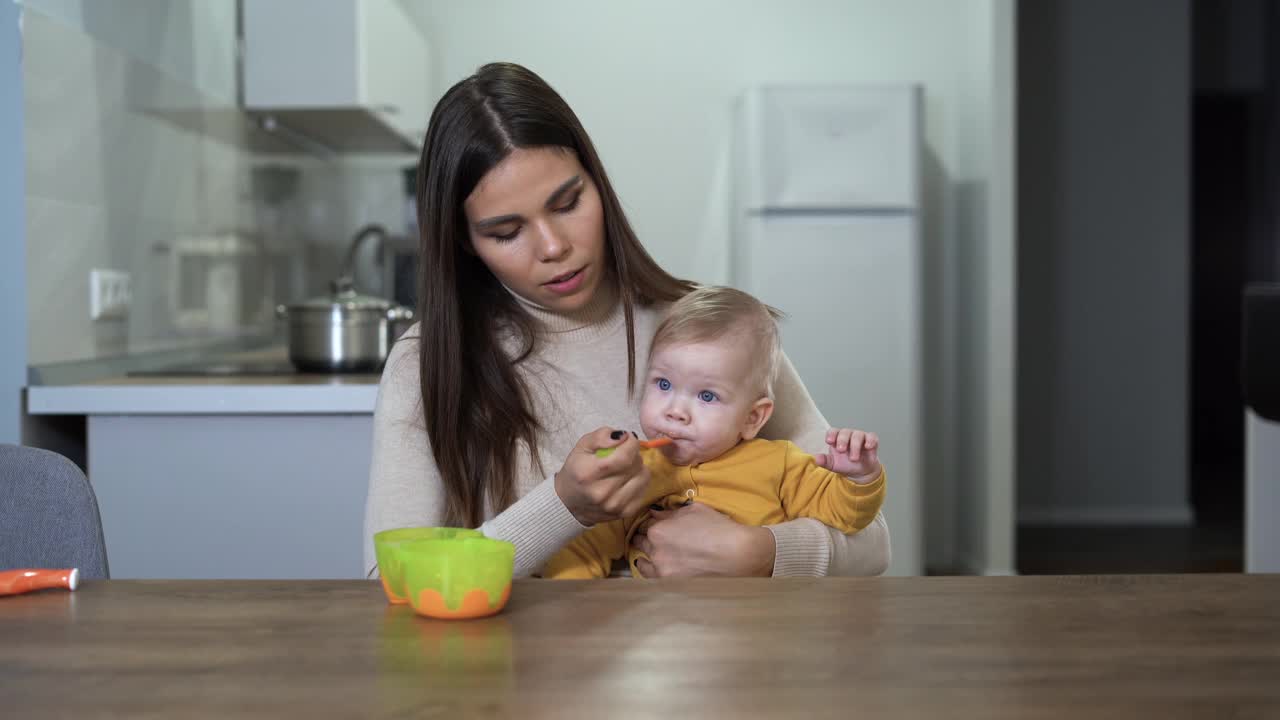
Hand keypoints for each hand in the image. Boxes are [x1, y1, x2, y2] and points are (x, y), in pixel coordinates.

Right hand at [554, 428, 650, 525]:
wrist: (569, 504)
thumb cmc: (576, 471)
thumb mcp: (581, 447)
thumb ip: (601, 436)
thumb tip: (624, 435)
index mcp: (589, 473)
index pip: (624, 456)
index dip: (631, 443)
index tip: (627, 439)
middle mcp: (603, 492)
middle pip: (635, 464)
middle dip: (633, 453)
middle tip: (623, 454)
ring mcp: (616, 505)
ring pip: (644, 476)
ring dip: (638, 467)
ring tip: (625, 468)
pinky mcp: (626, 513)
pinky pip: (644, 489)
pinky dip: (639, 481)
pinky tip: (627, 480)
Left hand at [631, 502, 774, 577]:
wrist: (738, 554)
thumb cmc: (718, 528)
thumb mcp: (694, 510)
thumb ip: (669, 512)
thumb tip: (654, 513)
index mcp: (658, 530)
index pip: (644, 525)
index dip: (649, 524)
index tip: (653, 525)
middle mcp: (655, 552)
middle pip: (641, 544)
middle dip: (645, 540)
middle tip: (650, 539)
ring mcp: (663, 572)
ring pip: (644, 564)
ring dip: (646, 558)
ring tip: (650, 557)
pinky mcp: (673, 585)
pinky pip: (655, 579)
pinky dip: (654, 574)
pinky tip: (659, 570)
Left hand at [814, 428, 880, 481]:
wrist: (859, 472)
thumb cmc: (844, 464)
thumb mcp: (833, 465)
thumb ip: (825, 461)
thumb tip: (816, 459)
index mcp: (837, 438)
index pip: (833, 431)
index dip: (831, 434)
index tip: (829, 441)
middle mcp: (848, 435)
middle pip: (845, 432)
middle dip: (842, 440)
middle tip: (841, 450)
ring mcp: (860, 437)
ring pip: (858, 434)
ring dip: (855, 445)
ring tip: (853, 458)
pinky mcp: (871, 441)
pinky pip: (872, 437)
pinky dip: (870, 440)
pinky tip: (868, 447)